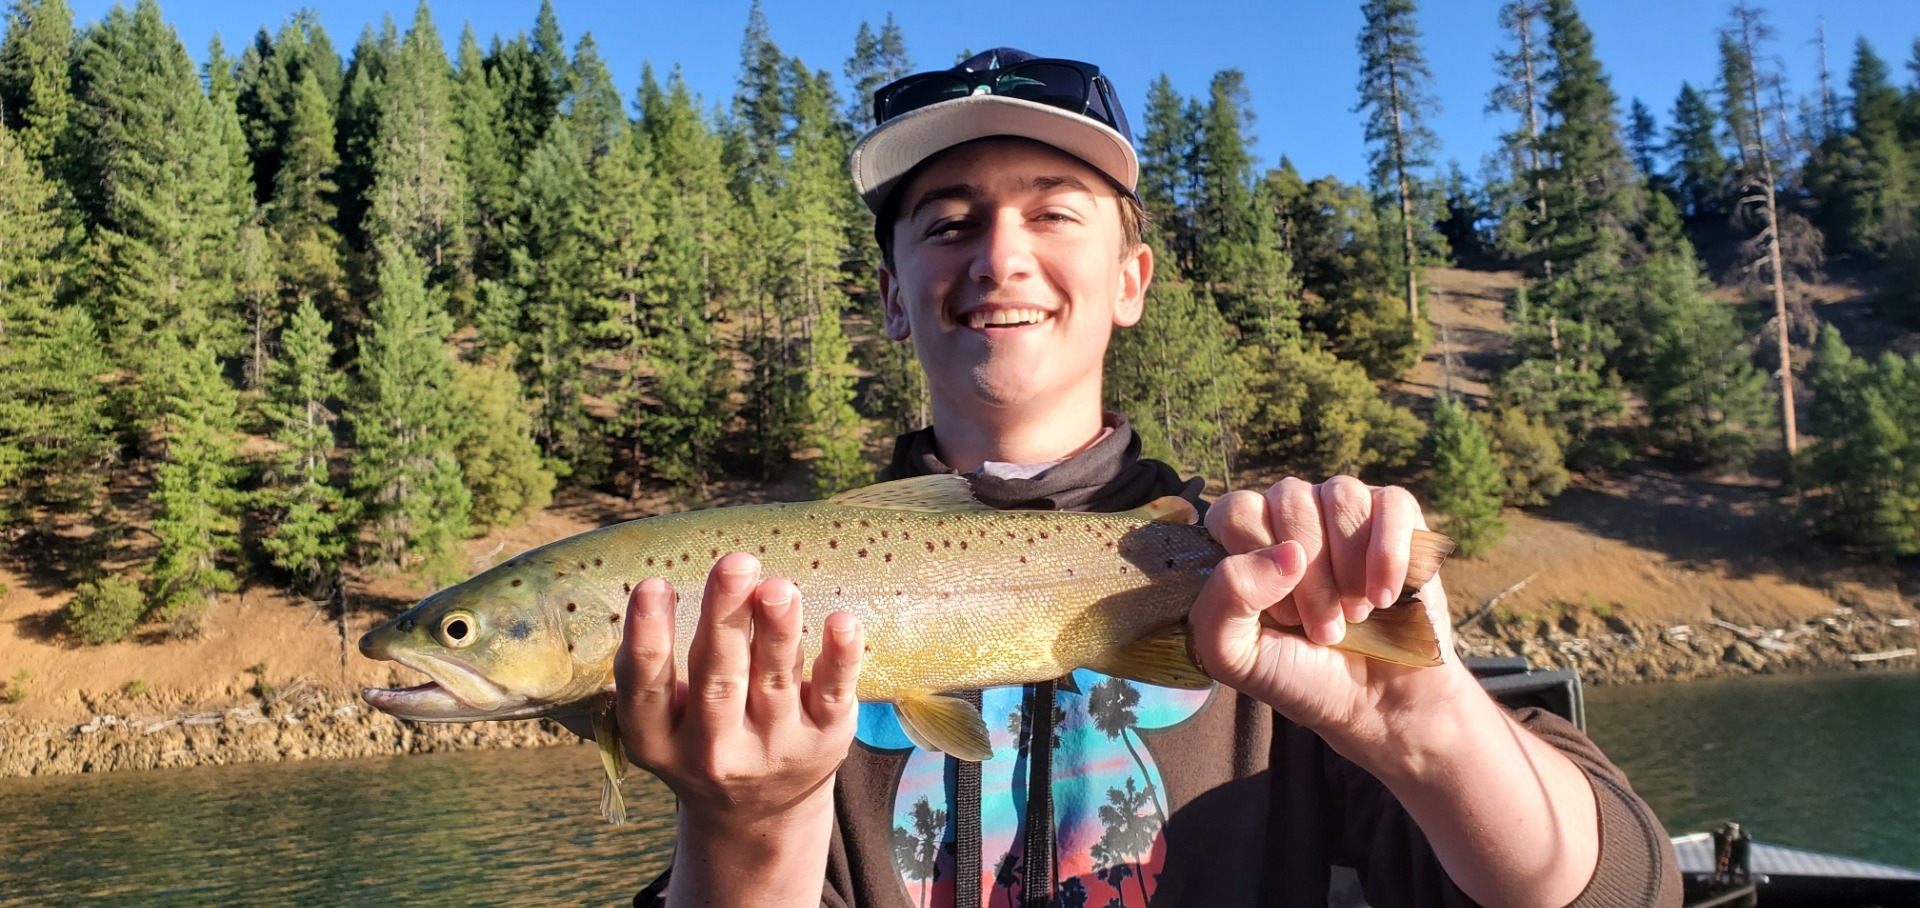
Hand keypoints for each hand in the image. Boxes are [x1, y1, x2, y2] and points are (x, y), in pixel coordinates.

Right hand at [615, 552, 864, 831]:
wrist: (757, 814)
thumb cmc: (702, 736)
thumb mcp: (665, 721)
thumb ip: (663, 667)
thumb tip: (672, 583)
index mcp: (659, 740)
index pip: (646, 689)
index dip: (648, 638)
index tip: (653, 585)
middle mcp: (713, 752)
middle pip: (718, 681)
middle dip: (726, 620)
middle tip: (735, 564)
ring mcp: (774, 748)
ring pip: (775, 682)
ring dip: (778, 630)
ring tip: (778, 586)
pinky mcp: (825, 741)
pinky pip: (833, 694)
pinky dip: (840, 658)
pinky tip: (842, 622)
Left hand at [1189, 476, 1469, 754]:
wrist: (1375, 703)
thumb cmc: (1299, 673)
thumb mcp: (1236, 655)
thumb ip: (1226, 599)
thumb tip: (1285, 553)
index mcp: (1245, 537)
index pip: (1235, 510)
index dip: (1258, 565)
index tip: (1281, 617)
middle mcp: (1291, 513)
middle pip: (1290, 501)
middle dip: (1309, 577)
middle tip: (1323, 628)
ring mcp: (1343, 510)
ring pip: (1341, 495)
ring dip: (1349, 567)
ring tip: (1355, 614)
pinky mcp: (1396, 518)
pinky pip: (1391, 503)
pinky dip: (1389, 554)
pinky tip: (1386, 597)